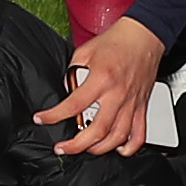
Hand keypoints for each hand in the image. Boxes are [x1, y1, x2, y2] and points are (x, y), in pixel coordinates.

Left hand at [36, 14, 165, 157]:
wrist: (144, 36)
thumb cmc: (117, 41)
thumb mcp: (85, 52)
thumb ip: (73, 73)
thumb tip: (67, 91)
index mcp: (101, 79)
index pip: (74, 105)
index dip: (54, 116)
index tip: (42, 119)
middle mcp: (117, 94)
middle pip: (96, 131)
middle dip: (75, 145)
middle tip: (63, 147)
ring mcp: (131, 103)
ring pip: (117, 138)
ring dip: (99, 149)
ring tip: (85, 149)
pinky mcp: (142, 106)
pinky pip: (139, 135)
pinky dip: (129, 148)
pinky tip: (117, 149)